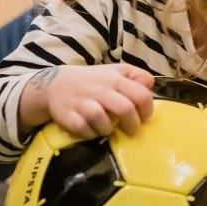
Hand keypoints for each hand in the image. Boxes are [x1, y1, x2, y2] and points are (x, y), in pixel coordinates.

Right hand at [21, 63, 154, 138]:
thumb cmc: (94, 80)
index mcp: (115, 79)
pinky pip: (83, 129)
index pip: (141, 94)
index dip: (147, 109)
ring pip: (102, 120)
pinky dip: (91, 134)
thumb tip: (150, 85)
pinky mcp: (68, 116)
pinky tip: (92, 130)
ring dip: (109, 129)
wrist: (56, 83)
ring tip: (109, 128)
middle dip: (132, 124)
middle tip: (130, 128)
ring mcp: (83, 103)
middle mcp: (100, 90)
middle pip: (125, 109)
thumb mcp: (116, 71)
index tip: (144, 117)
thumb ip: (136, 76)